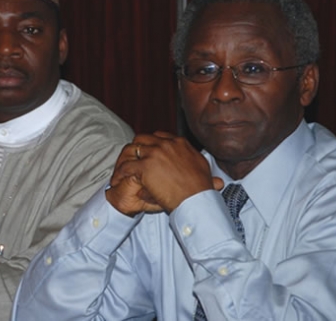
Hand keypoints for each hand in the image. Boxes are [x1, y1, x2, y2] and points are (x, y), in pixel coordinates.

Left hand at [106, 132, 223, 215]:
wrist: (197, 200)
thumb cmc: (202, 190)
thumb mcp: (205, 173)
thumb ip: (203, 171)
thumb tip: (217, 181)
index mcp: (179, 143)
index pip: (159, 136)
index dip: (150, 144)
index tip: (146, 153)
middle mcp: (166, 144)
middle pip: (142, 139)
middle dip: (135, 149)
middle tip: (130, 160)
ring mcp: (154, 153)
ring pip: (132, 149)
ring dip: (124, 159)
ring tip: (120, 170)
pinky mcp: (145, 166)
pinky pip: (126, 166)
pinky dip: (120, 173)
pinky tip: (117, 181)